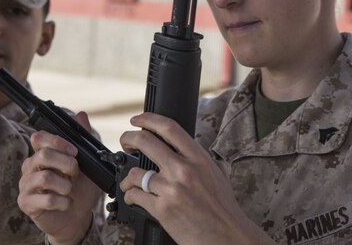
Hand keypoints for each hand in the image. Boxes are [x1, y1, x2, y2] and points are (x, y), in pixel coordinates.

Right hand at [18, 112, 100, 244]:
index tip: (74, 152)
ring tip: (70, 190)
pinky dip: (62, 201)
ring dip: (65, 184)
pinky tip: (66, 203)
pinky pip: (46, 199)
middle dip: (66, 163)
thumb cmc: (79, 188)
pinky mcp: (26, 203)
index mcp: (42, 154)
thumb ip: (83, 138)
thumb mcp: (87, 162)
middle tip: (75, 173)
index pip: (39, 137)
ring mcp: (26, 185)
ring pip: (44, 177)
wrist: (76, 216)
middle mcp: (30, 167)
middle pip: (43, 155)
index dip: (58, 142)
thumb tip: (81, 114)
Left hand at [119, 113, 274, 244]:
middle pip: (146, 142)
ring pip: (136, 172)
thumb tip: (190, 149)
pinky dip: (131, 195)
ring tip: (129, 180)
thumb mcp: (218, 174)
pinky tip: (134, 196)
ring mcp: (172, 189)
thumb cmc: (223, 208)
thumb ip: (202, 159)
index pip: (170, 128)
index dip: (149, 119)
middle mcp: (184, 170)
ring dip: (128, 176)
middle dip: (129, 138)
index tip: (138, 119)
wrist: (226, 236)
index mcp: (199, 158)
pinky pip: (136, 195)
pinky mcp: (162, 209)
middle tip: (125, 141)